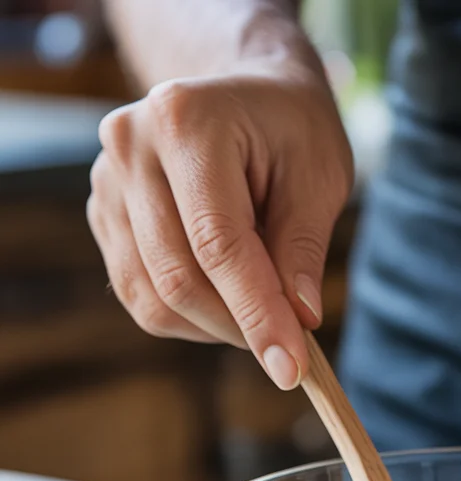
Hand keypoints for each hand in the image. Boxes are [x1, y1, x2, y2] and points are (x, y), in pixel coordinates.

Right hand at [87, 65, 352, 388]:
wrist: (247, 96)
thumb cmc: (291, 131)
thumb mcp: (319, 177)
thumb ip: (303, 249)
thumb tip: (299, 321)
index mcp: (185, 123)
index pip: (218, 245)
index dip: (258, 315)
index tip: (292, 370)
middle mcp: (130, 147)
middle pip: (180, 278)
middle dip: (241, 328)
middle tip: (291, 347)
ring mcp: (107, 183)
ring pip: (155, 298)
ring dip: (217, 327)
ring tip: (264, 308)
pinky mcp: (105, 216)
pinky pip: (142, 296)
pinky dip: (191, 317)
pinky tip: (228, 298)